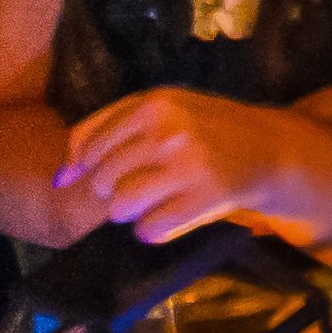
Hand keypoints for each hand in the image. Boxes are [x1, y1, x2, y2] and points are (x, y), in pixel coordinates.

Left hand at [59, 88, 331, 254]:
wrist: (270, 149)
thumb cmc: (205, 129)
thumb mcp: (162, 110)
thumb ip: (109, 129)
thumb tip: (61, 177)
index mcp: (154, 103)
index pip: (88, 144)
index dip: (87, 166)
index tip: (101, 173)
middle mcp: (168, 130)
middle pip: (102, 178)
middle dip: (112, 190)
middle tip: (142, 185)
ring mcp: (188, 165)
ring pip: (120, 207)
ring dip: (131, 212)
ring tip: (155, 200)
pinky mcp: (205, 198)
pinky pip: (150, 230)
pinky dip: (154, 230)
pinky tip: (172, 215)